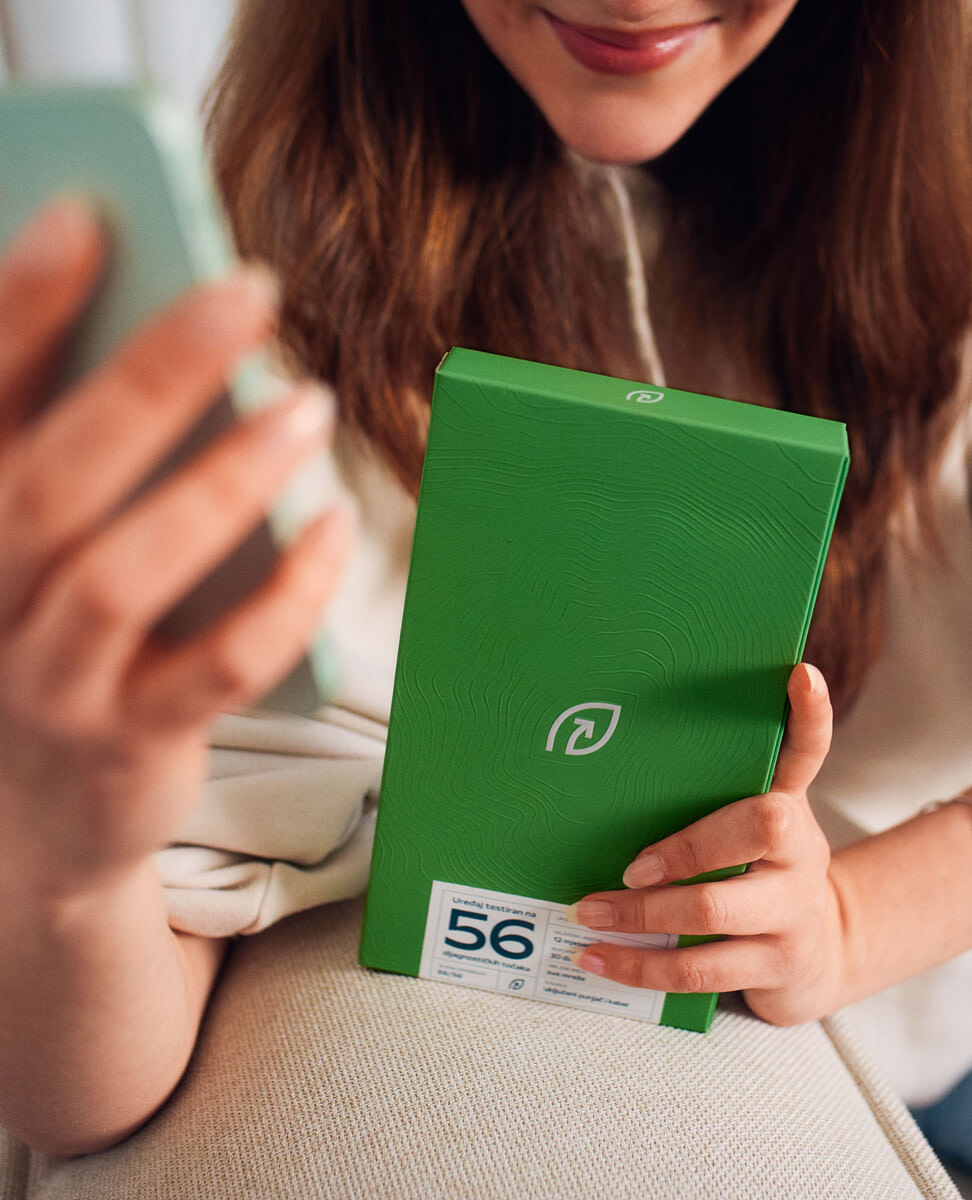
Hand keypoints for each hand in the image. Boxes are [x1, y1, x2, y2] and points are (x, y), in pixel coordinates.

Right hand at [0, 200, 353, 904]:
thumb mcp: (43, 542)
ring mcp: (49, 677)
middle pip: (57, 472)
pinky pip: (220, 668)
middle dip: (151, 374)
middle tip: (250, 288)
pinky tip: (337, 529)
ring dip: (224, 481)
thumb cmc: (55, 636)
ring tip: (307, 402)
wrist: (33, 814)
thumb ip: (88, 450)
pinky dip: (286, 597)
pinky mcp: (129, 741)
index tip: (90, 217)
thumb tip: (176, 335)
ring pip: (125, 572)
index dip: (21, 306)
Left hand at [566, 662, 846, 1025]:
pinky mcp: (775, 966)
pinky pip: (700, 971)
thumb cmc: (763, 876)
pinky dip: (641, 965)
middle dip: (685, 846)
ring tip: (587, 913)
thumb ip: (711, 800)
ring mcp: (792, 912)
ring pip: (715, 910)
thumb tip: (615, 761)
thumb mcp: (755, 833)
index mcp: (790, 807)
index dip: (809, 716)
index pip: (806, 752)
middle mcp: (800, 853)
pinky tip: (598, 959)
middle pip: (761, 827)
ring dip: (640, 915)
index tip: (800, 676)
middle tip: (629, 865)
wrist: (823, 954)